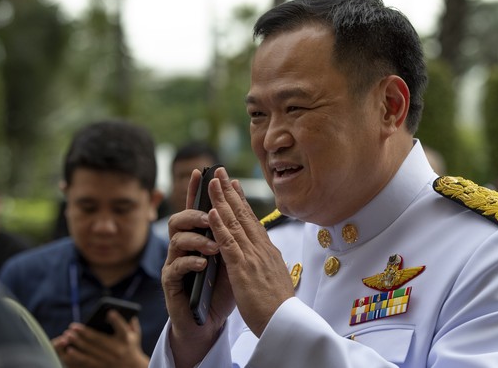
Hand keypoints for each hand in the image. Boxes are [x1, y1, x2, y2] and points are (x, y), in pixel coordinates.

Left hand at [52, 311, 148, 367]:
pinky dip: (77, 356)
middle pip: (99, 340)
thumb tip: (128, 311)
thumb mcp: (135, 335)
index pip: (122, 328)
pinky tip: (69, 350)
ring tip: (68, 336)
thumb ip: (132, 323)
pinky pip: (87, 361)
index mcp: (126, 340)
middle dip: (84, 332)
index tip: (109, 312)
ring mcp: (108, 360)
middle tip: (73, 326)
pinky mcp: (101, 367)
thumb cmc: (132, 347)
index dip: (116, 320)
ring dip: (78, 343)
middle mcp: (117, 350)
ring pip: (90, 351)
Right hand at [161, 169, 235, 367]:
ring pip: (176, 240)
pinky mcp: (171, 283)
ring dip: (197, 240)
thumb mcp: (233, 259)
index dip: (197, 190)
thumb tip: (243, 210)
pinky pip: (174, 267)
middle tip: (210, 217)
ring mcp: (175, 264)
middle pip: (179, 219)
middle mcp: (184, 247)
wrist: (209, 323)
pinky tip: (203, 264)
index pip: (196, 209)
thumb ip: (233, 237)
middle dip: (194, 214)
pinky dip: (190, 262)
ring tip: (214, 247)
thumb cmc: (221, 290)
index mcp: (199, 238)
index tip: (202, 171)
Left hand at [207, 167, 294, 336]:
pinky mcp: (243, 270)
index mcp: (268, 252)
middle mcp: (261, 249)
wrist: (285, 325)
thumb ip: (267, 264)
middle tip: (219, 171)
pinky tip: (212, 211)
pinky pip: (229, 244)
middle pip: (243, 215)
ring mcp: (253, 257)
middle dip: (229, 191)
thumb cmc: (278, 308)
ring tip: (212, 181)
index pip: (251, 221)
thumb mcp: (274, 279)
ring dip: (221, 200)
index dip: (240, 201)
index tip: (233, 184)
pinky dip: (220, 226)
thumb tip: (265, 256)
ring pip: (234, 223)